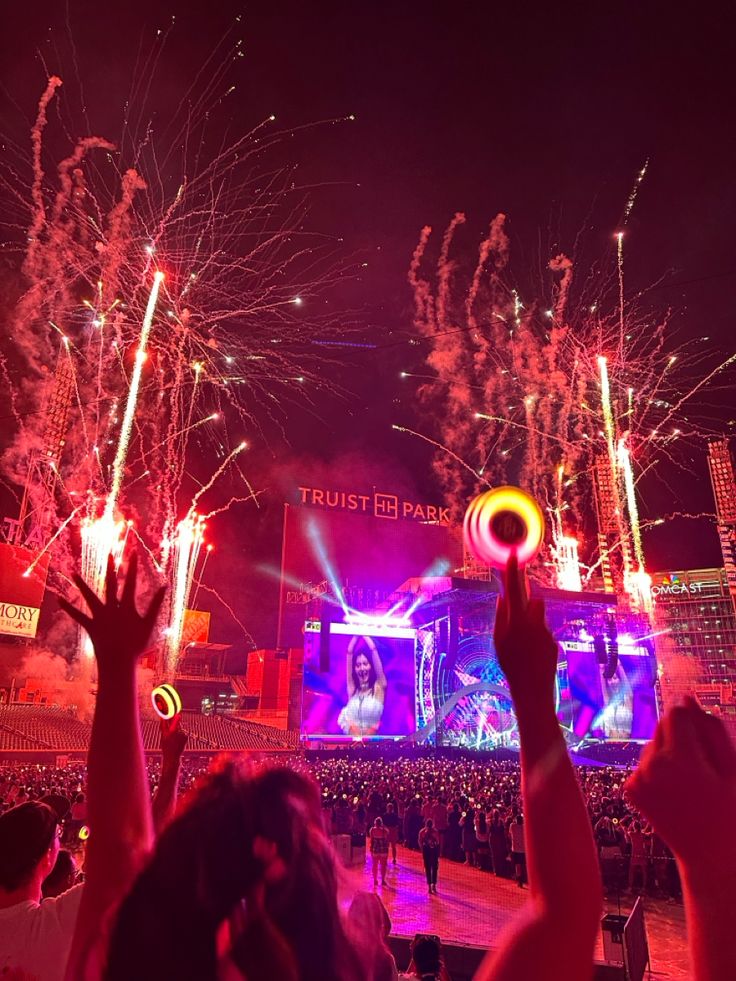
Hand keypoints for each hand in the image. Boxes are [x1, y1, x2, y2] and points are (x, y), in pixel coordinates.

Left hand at [59, 552, 165, 669]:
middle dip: (111, 568)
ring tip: (73, 572)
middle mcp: (111, 608)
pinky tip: (59, 599)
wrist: (119, 662)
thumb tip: (165, 587)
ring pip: (89, 596)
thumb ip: (156, 604)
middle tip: (110, 554)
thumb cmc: (136, 644)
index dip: (132, 566)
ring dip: (80, 584)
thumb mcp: (149, 624)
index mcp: (126, 606)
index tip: (133, 553)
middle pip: (110, 584)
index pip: (130, 582)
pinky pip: (77, 615)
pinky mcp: (90, 626)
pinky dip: (68, 608)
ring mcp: (99, 616)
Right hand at [160, 714, 187, 762]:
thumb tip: (162, 718)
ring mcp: (183, 734)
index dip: (174, 713)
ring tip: (172, 738)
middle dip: (173, 722)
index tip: (174, 709)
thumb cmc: (166, 747)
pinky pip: (182, 733)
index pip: (176, 718)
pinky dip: (179, 734)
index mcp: (173, 730)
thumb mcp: (163, 736)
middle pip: (177, 723)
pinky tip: (176, 740)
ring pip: (179, 728)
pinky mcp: (186, 737)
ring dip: (176, 730)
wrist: (172, 756)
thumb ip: (163, 726)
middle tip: (170, 723)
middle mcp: (180, 731)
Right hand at [494, 553, 557, 706]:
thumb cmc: (510, 665)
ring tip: (523, 646)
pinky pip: (543, 634)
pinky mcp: (553, 641)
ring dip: (531, 624)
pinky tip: (532, 657)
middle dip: (527, 604)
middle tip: (519, 619)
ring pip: (538, 618)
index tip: (513, 553)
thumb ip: (500, 617)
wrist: (532, 690)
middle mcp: (534, 622)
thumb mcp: (498, 641)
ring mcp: (546, 631)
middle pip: (533, 600)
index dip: (513, 570)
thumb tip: (503, 597)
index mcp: (517, 620)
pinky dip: (536, 641)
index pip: (514, 589)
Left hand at [625, 698, 735, 872]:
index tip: (704, 728)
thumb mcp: (732, 769)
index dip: (691, 715)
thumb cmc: (729, 813)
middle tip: (704, 762)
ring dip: (670, 751)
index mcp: (679, 759)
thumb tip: (685, 699)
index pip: (676, 713)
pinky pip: (645, 764)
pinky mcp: (631, 789)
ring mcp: (638, 779)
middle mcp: (651, 766)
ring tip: (692, 780)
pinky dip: (658, 769)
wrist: (711, 858)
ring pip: (653, 745)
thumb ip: (710, 729)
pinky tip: (677, 790)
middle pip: (663, 726)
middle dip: (681, 734)